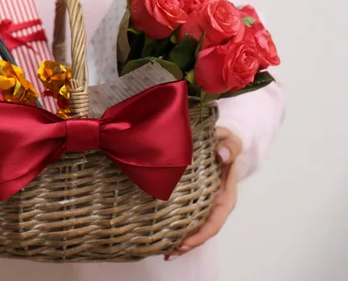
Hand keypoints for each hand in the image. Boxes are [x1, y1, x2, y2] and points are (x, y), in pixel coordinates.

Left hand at [164, 127, 241, 260]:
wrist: (218, 141)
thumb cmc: (225, 143)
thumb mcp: (230, 141)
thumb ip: (229, 147)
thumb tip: (222, 156)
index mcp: (225, 195)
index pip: (215, 221)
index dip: (201, 235)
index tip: (185, 242)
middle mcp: (215, 204)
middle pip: (203, 231)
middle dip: (188, 244)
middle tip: (170, 253)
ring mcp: (203, 204)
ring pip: (193, 228)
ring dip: (181, 241)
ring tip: (164, 252)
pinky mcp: (192, 200)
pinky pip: (185, 217)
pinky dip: (175, 228)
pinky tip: (162, 237)